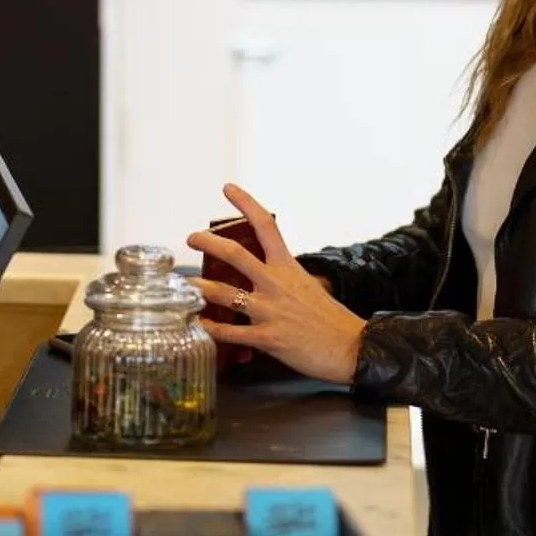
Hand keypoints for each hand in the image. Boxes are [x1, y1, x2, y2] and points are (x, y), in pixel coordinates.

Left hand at [187, 183, 365, 385]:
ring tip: (184, 285)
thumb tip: (263, 277)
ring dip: (199, 288)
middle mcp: (276, 284)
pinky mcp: (268, 338)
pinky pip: (231, 332)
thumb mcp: (307, 287)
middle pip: (235, 254)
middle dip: (208, 241)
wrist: (352, 347)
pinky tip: (198, 325)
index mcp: (288, 267)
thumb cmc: (331, 319)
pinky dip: (211, 329)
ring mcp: (270, 311)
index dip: (245, 203)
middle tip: (191, 237)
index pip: (266, 225)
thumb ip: (283, 279)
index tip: (228, 188)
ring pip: (224, 294)